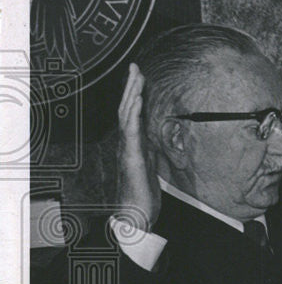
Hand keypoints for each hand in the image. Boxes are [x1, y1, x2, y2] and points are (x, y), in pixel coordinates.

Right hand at [116, 63, 160, 231]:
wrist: (135, 217)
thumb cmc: (142, 195)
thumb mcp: (150, 168)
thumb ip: (150, 152)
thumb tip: (154, 141)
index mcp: (134, 145)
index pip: (133, 115)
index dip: (135, 95)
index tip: (139, 76)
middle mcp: (127, 145)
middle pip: (127, 110)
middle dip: (131, 87)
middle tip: (135, 66)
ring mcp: (127, 150)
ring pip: (126, 117)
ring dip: (131, 95)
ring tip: (136, 76)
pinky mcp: (132, 159)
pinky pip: (130, 133)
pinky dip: (132, 115)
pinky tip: (135, 102)